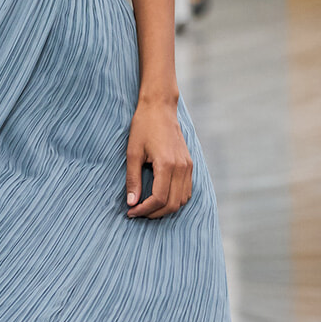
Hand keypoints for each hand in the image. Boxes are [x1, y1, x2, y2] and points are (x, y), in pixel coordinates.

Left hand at [126, 96, 192, 218]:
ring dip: (166, 208)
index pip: (159, 198)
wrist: (160, 108)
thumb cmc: (143, 127)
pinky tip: (160, 197)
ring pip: (182, 200)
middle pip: (173, 204)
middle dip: (154, 213)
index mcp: (167, 164)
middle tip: (137, 212)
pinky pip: (186, 190)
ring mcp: (188, 166)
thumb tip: (132, 203)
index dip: (144, 210)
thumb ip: (133, 179)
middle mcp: (181, 167)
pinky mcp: (190, 164)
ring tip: (148, 207)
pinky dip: (175, 199)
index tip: (131, 212)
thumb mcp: (132, 153)